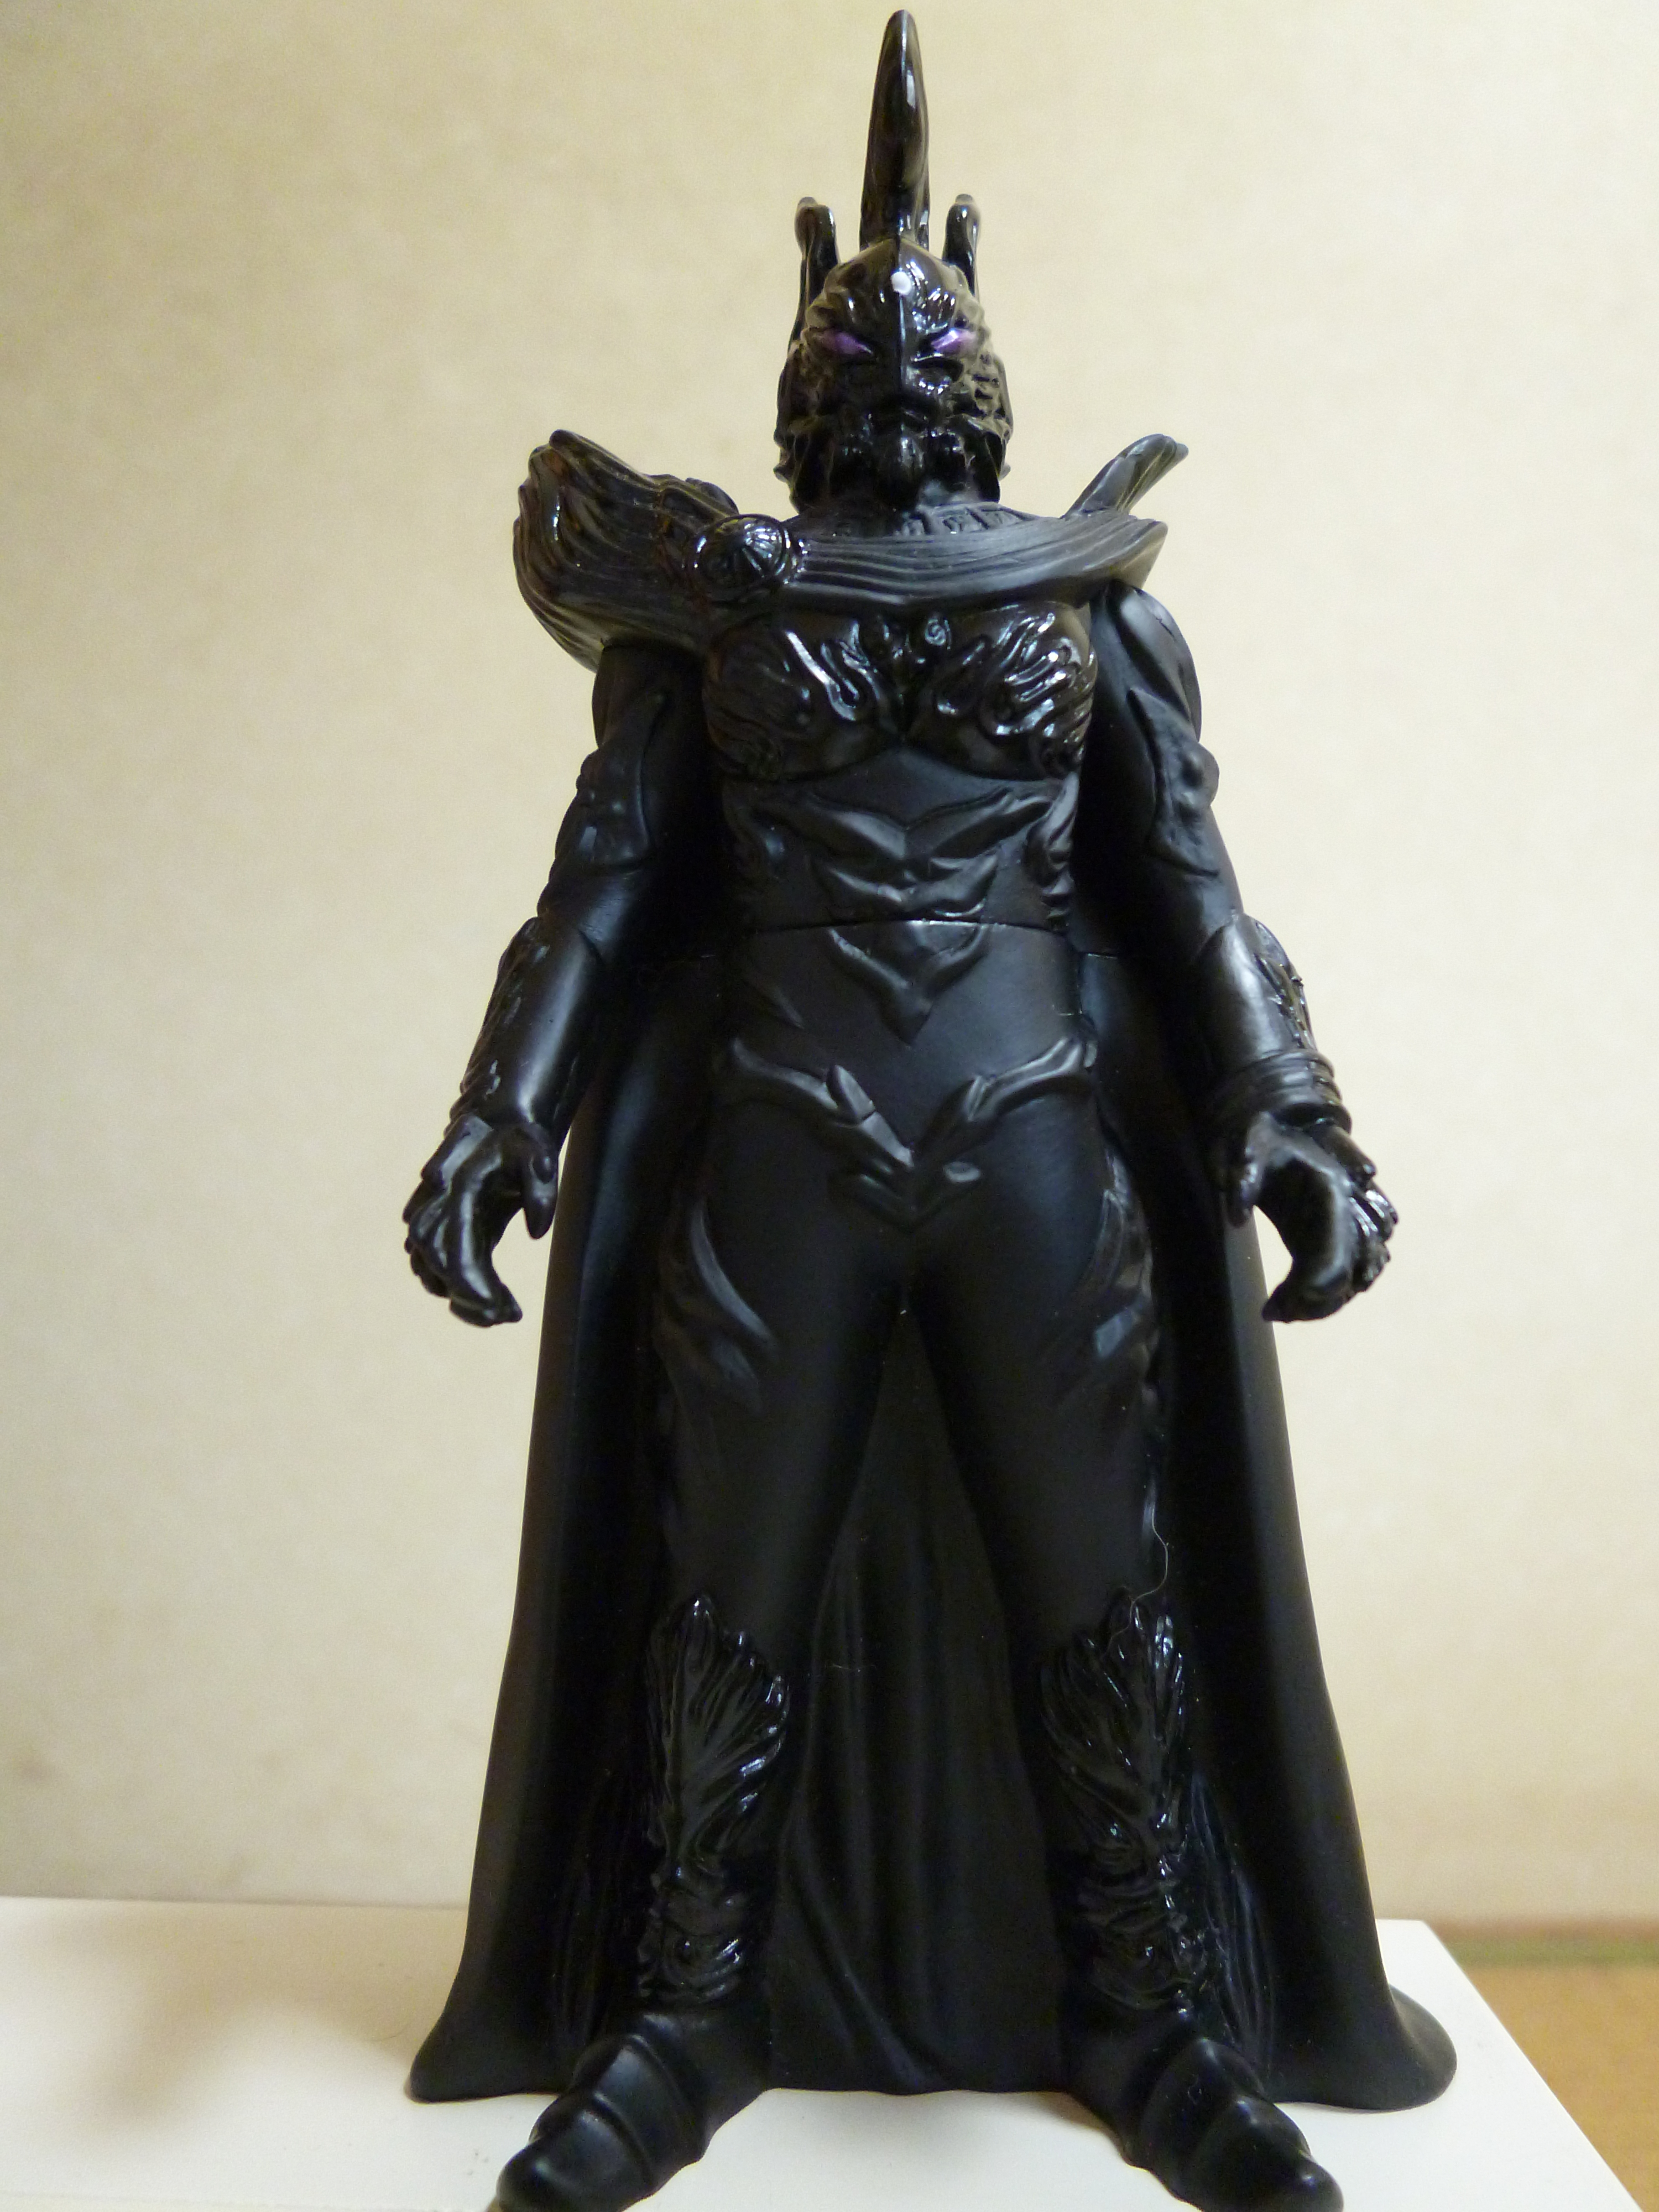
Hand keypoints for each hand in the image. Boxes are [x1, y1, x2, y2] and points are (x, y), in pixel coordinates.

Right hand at [403, 1112, 558, 1326]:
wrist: (499, 1125)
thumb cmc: (521, 1141)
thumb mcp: (539, 1155)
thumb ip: (542, 1189)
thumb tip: (537, 1232)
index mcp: (457, 1193)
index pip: (454, 1254)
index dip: (474, 1289)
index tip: (504, 1313)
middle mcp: (435, 1208)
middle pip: (438, 1271)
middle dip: (470, 1301)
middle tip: (508, 1314)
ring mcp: (432, 1218)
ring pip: (431, 1275)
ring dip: (463, 1300)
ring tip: (504, 1310)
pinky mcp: (441, 1227)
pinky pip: (436, 1268)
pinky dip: (459, 1289)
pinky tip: (493, 1298)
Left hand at [1223, 1112, 1395, 1322]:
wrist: (1265, 1127)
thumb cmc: (1256, 1135)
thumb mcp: (1246, 1145)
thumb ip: (1242, 1178)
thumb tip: (1234, 1218)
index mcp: (1330, 1190)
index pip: (1339, 1243)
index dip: (1323, 1277)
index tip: (1292, 1302)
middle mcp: (1340, 1212)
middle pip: (1350, 1270)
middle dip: (1319, 1300)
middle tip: (1278, 1312)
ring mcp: (1332, 1228)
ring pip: (1346, 1281)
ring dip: (1317, 1305)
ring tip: (1275, 1311)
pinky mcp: (1317, 1240)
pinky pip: (1327, 1279)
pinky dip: (1308, 1299)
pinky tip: (1275, 1306)